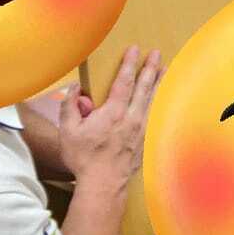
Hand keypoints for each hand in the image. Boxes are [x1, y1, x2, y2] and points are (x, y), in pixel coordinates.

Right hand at [59, 46, 161, 187]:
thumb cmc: (84, 159)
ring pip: (153, 101)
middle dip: (150, 68)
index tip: (135, 49)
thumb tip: (76, 90)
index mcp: (113, 113)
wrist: (103, 184)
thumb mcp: (68, 131)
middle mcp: (131, 119)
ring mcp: (141, 131)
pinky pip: (156, 118)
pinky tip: (163, 100)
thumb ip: (70, 107)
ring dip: (159, 84)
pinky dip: (160, 105)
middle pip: (144, 88)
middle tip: (156, 54)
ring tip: (165, 70)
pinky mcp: (145, 142)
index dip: (129, 64)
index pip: (124, 82)